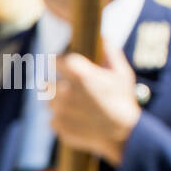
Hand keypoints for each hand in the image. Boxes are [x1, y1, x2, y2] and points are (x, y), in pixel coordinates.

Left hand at [47, 39, 141, 167]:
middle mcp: (64, 90)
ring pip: (49, 102)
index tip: (61, 64)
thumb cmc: (123, 101)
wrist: (123, 134)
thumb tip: (104, 37)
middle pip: (47, 83)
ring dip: (58, 103)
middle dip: (57, 85)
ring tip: (78, 107)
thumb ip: (110, 53)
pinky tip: (79, 120)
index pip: (54, 60)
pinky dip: (63, 119)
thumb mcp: (123, 74)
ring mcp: (59, 109)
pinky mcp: (57, 126)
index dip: (58, 62)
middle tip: (72, 90)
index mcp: (79, 73)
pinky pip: (54, 120)